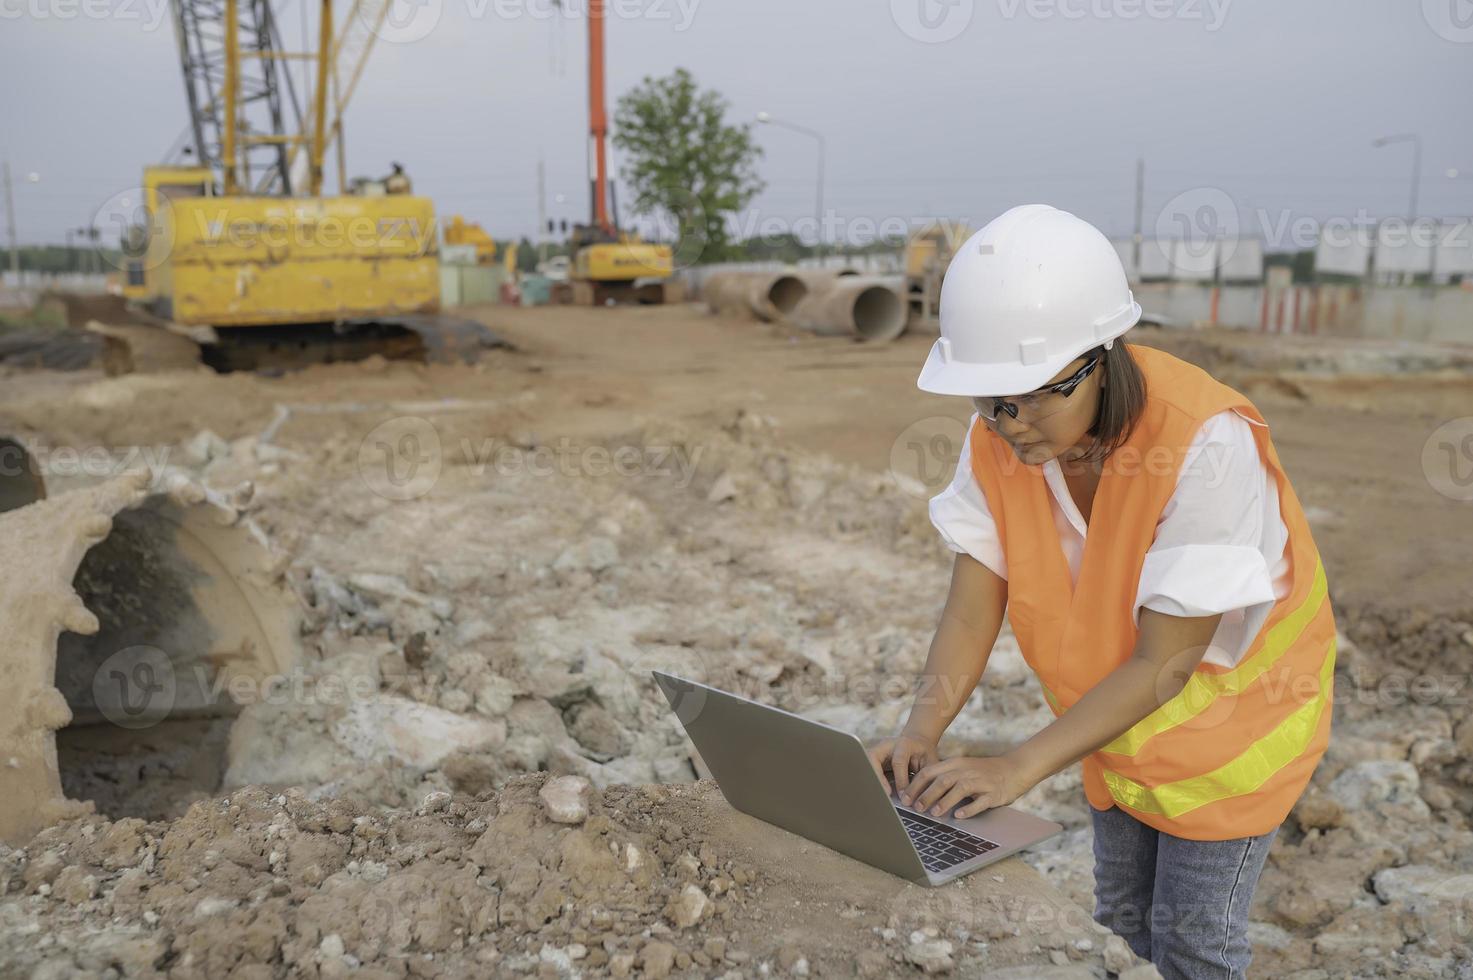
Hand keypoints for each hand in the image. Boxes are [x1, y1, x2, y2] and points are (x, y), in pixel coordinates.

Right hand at [867, 733, 939, 797]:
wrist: (917, 744)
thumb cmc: (924, 755)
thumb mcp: (930, 764)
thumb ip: (924, 778)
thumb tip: (919, 799)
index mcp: (904, 744)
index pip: (898, 761)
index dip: (900, 780)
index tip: (902, 796)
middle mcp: (887, 745)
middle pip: (873, 757)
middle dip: (877, 778)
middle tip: (883, 796)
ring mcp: (877, 750)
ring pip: (865, 763)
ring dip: (870, 780)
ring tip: (877, 797)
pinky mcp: (872, 759)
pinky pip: (866, 769)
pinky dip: (870, 781)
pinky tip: (876, 793)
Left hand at [903, 753, 1035, 819]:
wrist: (1015, 769)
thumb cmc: (984, 772)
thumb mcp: (963, 768)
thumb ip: (944, 777)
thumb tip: (920, 792)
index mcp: (956, 763)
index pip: (930, 771)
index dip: (916, 785)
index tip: (905, 798)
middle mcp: (967, 770)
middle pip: (942, 780)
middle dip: (926, 794)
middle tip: (915, 808)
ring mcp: (981, 781)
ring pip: (959, 788)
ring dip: (945, 801)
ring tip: (933, 813)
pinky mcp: (994, 793)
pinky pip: (980, 801)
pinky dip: (969, 808)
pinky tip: (959, 816)